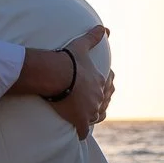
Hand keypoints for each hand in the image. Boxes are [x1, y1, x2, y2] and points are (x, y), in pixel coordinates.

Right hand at [51, 25, 108, 139]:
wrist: (56, 75)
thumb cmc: (68, 60)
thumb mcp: (82, 46)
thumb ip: (93, 37)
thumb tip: (104, 28)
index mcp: (100, 82)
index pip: (107, 85)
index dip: (103, 86)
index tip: (98, 87)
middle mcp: (98, 97)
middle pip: (103, 102)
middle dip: (98, 102)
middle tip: (92, 104)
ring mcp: (90, 110)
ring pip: (96, 117)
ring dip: (93, 117)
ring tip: (88, 118)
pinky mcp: (80, 121)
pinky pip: (84, 131)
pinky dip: (82, 133)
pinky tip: (80, 134)